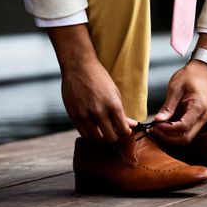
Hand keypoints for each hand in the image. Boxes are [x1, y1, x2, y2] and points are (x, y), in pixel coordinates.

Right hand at [48, 24, 136, 141]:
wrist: (79, 67)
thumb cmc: (99, 78)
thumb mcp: (115, 93)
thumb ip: (123, 112)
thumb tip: (132, 125)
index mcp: (113, 106)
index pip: (123, 130)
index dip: (126, 132)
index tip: (125, 130)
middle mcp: (99, 113)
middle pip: (110, 138)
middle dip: (115, 136)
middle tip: (114, 131)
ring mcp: (85, 115)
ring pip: (96, 139)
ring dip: (102, 137)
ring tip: (103, 130)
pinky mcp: (74, 116)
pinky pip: (83, 134)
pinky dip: (90, 134)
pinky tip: (93, 127)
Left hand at [151, 33, 206, 144]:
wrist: (202, 70)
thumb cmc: (190, 76)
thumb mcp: (175, 88)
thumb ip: (167, 106)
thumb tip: (158, 120)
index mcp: (198, 107)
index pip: (183, 127)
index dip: (167, 129)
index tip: (155, 125)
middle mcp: (203, 117)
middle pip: (186, 138)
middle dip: (169, 137)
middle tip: (155, 130)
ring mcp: (201, 119)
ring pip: (186, 137)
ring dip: (171, 136)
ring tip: (157, 128)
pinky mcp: (198, 119)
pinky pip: (187, 131)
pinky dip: (175, 131)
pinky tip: (164, 125)